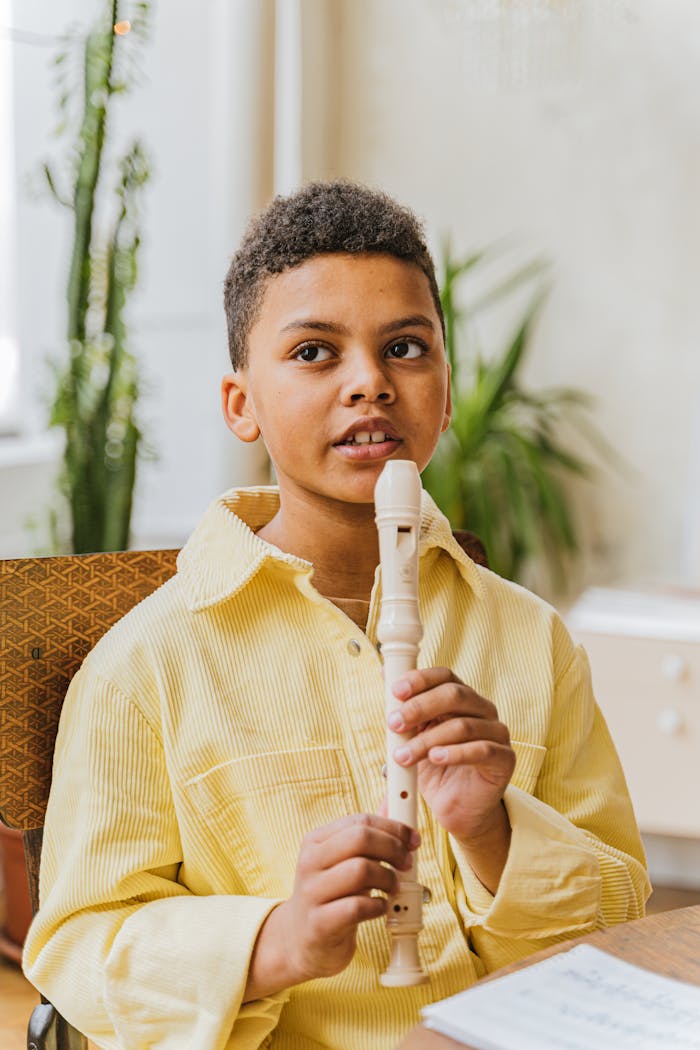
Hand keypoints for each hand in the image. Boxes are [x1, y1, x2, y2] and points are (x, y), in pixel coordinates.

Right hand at [246, 813, 418, 996]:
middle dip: (393, 848)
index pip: (360, 820)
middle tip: (407, 863)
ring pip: (360, 870)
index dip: (393, 828)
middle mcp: (310, 862)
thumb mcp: (341, 861)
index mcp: (315, 841)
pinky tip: (380, 908)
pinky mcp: (320, 923)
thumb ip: (366, 836)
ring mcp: (312, 893)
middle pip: (360, 838)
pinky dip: (378, 906)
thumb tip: (393, 805)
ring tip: (393, 888)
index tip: (413, 839)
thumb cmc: (331, 895)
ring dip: (388, 878)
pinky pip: (357, 907)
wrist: (300, 940)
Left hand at [387, 667, 515, 844]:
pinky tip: (435, 758)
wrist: (458, 809)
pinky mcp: (504, 759)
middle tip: (394, 724)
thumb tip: (384, 674)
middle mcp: (483, 709)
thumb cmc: (436, 768)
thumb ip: (405, 710)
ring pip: (462, 726)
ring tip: (403, 756)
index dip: (420, 679)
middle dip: (419, 707)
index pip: (445, 676)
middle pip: (454, 695)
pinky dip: (454, 753)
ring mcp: (497, 733)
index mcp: (462, 698)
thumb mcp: (415, 737)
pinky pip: (481, 750)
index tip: (395, 691)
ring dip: (427, 740)